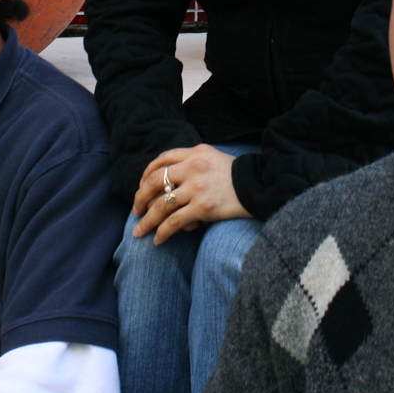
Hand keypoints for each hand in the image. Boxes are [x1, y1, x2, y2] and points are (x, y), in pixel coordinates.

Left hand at [132, 145, 252, 243]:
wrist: (258, 186)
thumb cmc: (235, 175)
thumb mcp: (213, 157)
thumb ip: (191, 162)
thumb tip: (168, 182)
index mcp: (195, 153)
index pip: (162, 159)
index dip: (146, 174)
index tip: (141, 186)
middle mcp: (192, 168)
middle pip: (154, 181)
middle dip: (140, 197)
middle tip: (135, 210)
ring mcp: (197, 188)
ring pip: (161, 205)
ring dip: (146, 221)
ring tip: (138, 232)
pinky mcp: (203, 207)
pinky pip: (174, 222)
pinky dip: (163, 233)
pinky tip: (158, 240)